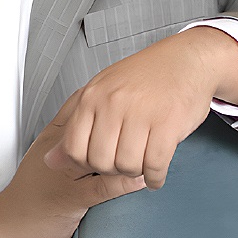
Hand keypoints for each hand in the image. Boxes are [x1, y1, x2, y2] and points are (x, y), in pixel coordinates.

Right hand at [0, 93, 144, 237]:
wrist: (6, 225)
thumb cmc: (30, 193)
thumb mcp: (47, 156)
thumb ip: (70, 139)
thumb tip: (97, 123)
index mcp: (54, 136)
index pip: (82, 106)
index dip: (108, 98)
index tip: (130, 91)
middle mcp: (60, 149)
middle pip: (95, 124)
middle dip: (124, 120)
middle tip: (150, 116)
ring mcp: (65, 173)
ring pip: (102, 152)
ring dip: (129, 151)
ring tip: (154, 147)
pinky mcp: (70, 198)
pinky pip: (103, 186)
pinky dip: (126, 181)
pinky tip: (144, 178)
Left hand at [43, 26, 237, 189]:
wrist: (186, 60)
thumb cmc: (146, 76)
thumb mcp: (103, 91)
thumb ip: (77, 125)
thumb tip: (51, 160)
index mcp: (93, 95)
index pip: (73, 147)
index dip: (84, 161)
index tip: (98, 159)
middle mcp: (113, 104)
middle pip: (100, 161)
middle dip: (111, 169)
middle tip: (123, 161)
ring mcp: (140, 114)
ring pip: (127, 166)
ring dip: (135, 172)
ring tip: (141, 161)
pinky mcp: (167, 125)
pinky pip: (155, 166)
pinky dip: (155, 177)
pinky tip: (156, 172)